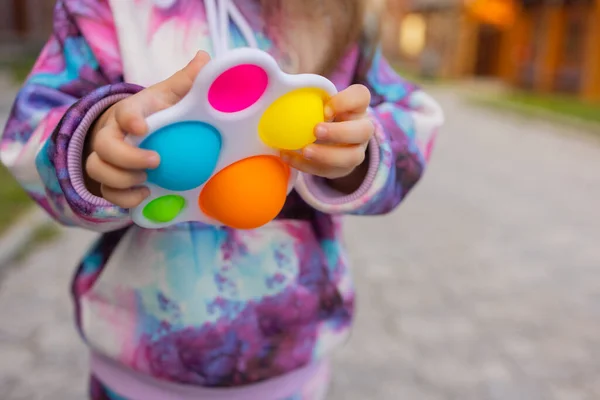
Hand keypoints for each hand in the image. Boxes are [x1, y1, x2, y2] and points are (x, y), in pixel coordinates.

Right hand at [84, 51, 209, 207]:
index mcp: (132, 111)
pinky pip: (106, 193)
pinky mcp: (111, 180)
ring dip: (121, 179)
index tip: (142, 127)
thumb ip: (189, 80)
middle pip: (103, 146)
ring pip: (98, 170)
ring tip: (147, 180)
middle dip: (127, 157)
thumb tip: (205, 58)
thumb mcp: (175, 95)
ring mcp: (108, 158)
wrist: (141, 130)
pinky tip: (144, 195)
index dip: (129, 119)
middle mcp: (113, 134)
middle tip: (155, 161)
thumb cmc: (160, 111)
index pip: (123, 111)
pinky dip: (123, 198)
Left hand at [281, 84, 373, 192]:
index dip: (345, 102)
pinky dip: (307, 166)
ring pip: (352, 157)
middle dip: (339, 132)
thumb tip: (281, 89)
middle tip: (316, 130)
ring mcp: (356, 151)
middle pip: (365, 130)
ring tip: (305, 150)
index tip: (325, 108)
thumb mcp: (317, 102)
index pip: (362, 96)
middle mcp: (362, 130)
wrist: (327, 140)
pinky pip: (329, 171)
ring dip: (327, 155)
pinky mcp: (342, 169)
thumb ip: (308, 98)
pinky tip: (288, 157)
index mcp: (357, 107)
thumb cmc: (319, 115)